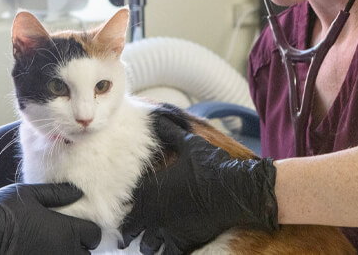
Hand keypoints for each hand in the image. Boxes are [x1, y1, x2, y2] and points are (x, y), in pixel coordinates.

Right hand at [0, 182, 100, 254]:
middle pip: (84, 254)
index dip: (91, 230)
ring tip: (59, 244)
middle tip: (73, 237)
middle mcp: (61, 250)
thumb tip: (77, 193)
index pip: (93, 234)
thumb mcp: (32, 193)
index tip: (84, 224)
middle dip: (82, 246)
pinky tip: (45, 249)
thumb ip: (57, 194)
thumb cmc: (4, 212)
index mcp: (65, 230)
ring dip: (69, 253)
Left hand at [120, 116, 277, 254]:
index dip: (125, 206)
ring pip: (148, 245)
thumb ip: (171, 133)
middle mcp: (156, 211)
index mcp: (154, 188)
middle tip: (127, 236)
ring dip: (146, 244)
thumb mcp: (190, 144)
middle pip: (132, 227)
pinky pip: (168, 254)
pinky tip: (165, 251)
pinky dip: (165, 253)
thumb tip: (159, 117)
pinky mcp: (184, 241)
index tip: (123, 210)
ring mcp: (169, 228)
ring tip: (146, 246)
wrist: (234, 187)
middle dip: (129, 231)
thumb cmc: (211, 165)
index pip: (129, 201)